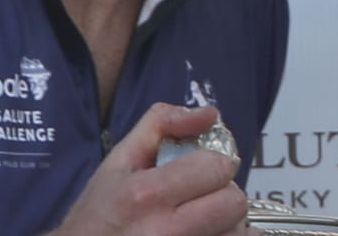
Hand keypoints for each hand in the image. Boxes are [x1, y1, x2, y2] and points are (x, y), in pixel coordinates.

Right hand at [48, 103, 248, 235]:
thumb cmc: (100, 211)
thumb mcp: (120, 158)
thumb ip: (163, 123)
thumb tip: (210, 113)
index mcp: (146, 194)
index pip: (216, 168)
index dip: (213, 163)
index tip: (201, 169)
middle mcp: (164, 231)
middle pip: (233, 203)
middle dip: (223, 193)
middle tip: (204, 196)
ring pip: (236, 231)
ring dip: (226, 222)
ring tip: (201, 219)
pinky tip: (206, 232)